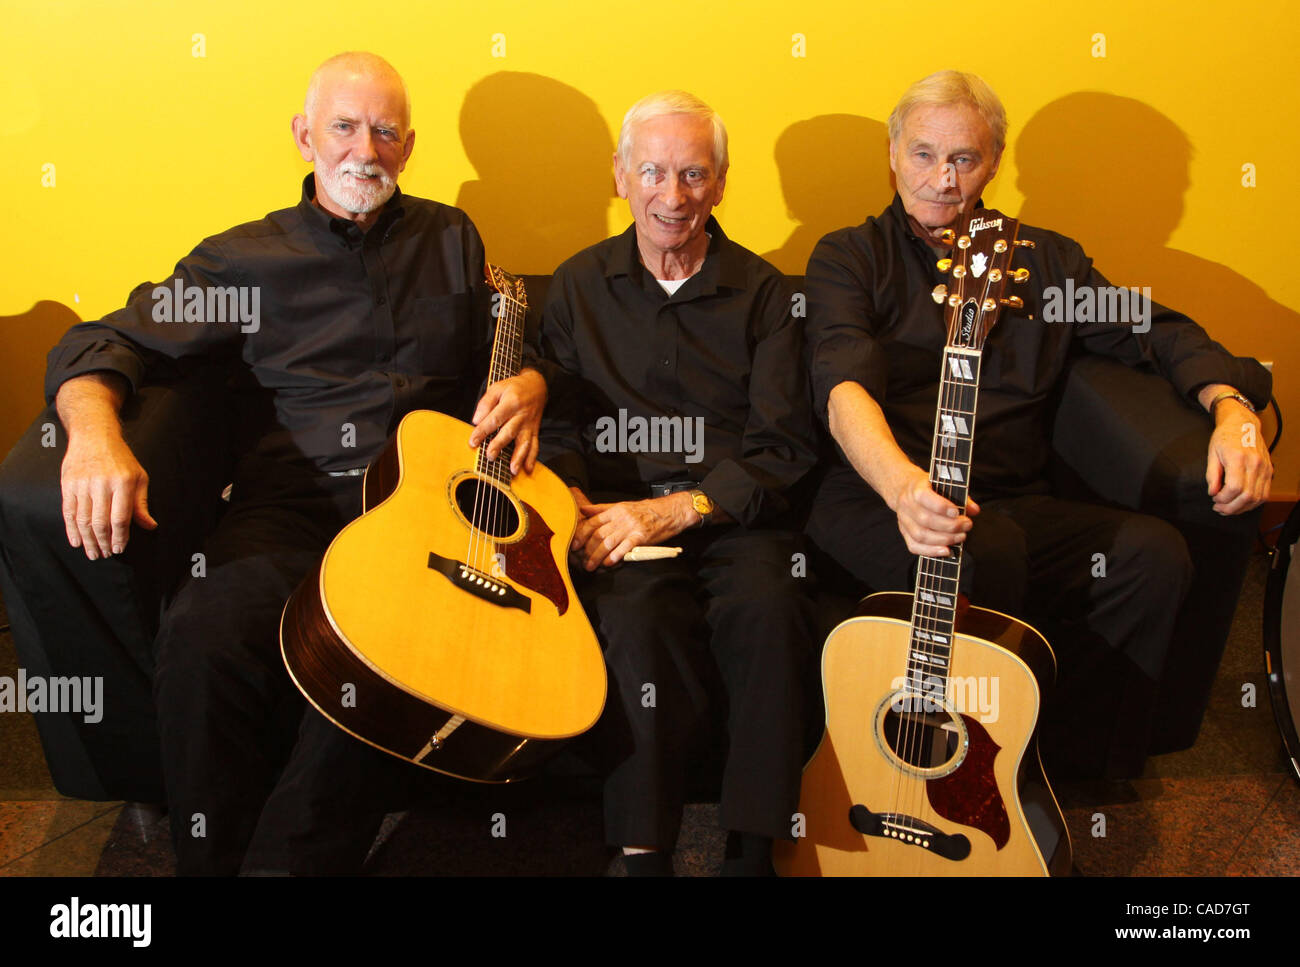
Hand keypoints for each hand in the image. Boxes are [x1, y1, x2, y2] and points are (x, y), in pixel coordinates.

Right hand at [60, 431, 156, 559]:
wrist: (93, 435)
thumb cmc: (121, 458)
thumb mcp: (139, 477)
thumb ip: (141, 504)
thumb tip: (150, 526)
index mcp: (124, 482)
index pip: (120, 518)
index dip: (119, 537)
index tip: (119, 549)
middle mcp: (102, 483)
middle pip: (100, 522)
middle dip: (103, 542)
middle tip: (104, 555)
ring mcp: (83, 483)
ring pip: (83, 520)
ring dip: (88, 540)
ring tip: (93, 553)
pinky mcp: (68, 483)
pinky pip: (68, 511)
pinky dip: (71, 529)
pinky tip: (76, 541)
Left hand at [469, 367, 546, 473]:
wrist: (536, 386)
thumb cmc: (514, 388)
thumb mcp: (497, 387)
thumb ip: (485, 403)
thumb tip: (476, 420)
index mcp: (511, 403)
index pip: (495, 418)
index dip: (483, 431)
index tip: (473, 442)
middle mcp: (521, 415)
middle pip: (509, 432)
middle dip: (499, 445)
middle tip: (490, 456)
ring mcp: (529, 425)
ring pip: (524, 442)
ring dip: (519, 457)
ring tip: (512, 469)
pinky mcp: (534, 431)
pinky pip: (535, 445)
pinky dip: (532, 458)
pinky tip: (527, 469)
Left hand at [569, 487, 696, 569]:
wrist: (669, 512)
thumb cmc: (645, 510)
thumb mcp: (622, 506)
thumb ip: (602, 509)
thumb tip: (583, 509)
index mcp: (615, 510)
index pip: (593, 522)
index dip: (582, 534)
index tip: (575, 545)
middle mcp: (621, 518)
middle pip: (598, 534)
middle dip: (588, 549)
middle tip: (582, 561)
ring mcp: (631, 527)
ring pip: (608, 542)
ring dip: (597, 556)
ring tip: (591, 566)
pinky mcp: (641, 537)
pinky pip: (624, 548)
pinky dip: (614, 557)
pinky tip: (608, 563)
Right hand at [889, 465, 978, 556]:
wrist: (906, 489)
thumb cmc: (929, 488)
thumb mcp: (943, 484)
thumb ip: (960, 496)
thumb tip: (974, 510)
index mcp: (915, 488)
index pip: (923, 497)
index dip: (941, 506)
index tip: (957, 512)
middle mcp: (906, 504)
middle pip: (925, 519)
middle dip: (950, 526)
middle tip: (966, 526)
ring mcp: (903, 520)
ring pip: (920, 535)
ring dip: (944, 540)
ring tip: (960, 537)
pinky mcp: (904, 533)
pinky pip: (914, 546)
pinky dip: (931, 551)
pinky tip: (947, 550)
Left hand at [1206, 401, 1271, 514]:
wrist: (1242, 423)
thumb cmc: (1225, 436)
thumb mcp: (1212, 453)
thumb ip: (1212, 475)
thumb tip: (1212, 492)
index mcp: (1239, 458)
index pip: (1234, 488)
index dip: (1223, 498)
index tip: (1214, 499)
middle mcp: (1255, 464)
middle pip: (1247, 496)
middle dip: (1231, 507)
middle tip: (1219, 508)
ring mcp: (1265, 468)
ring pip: (1258, 497)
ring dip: (1242, 508)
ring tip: (1228, 508)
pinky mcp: (1269, 470)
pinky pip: (1265, 493)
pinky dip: (1253, 502)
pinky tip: (1241, 503)